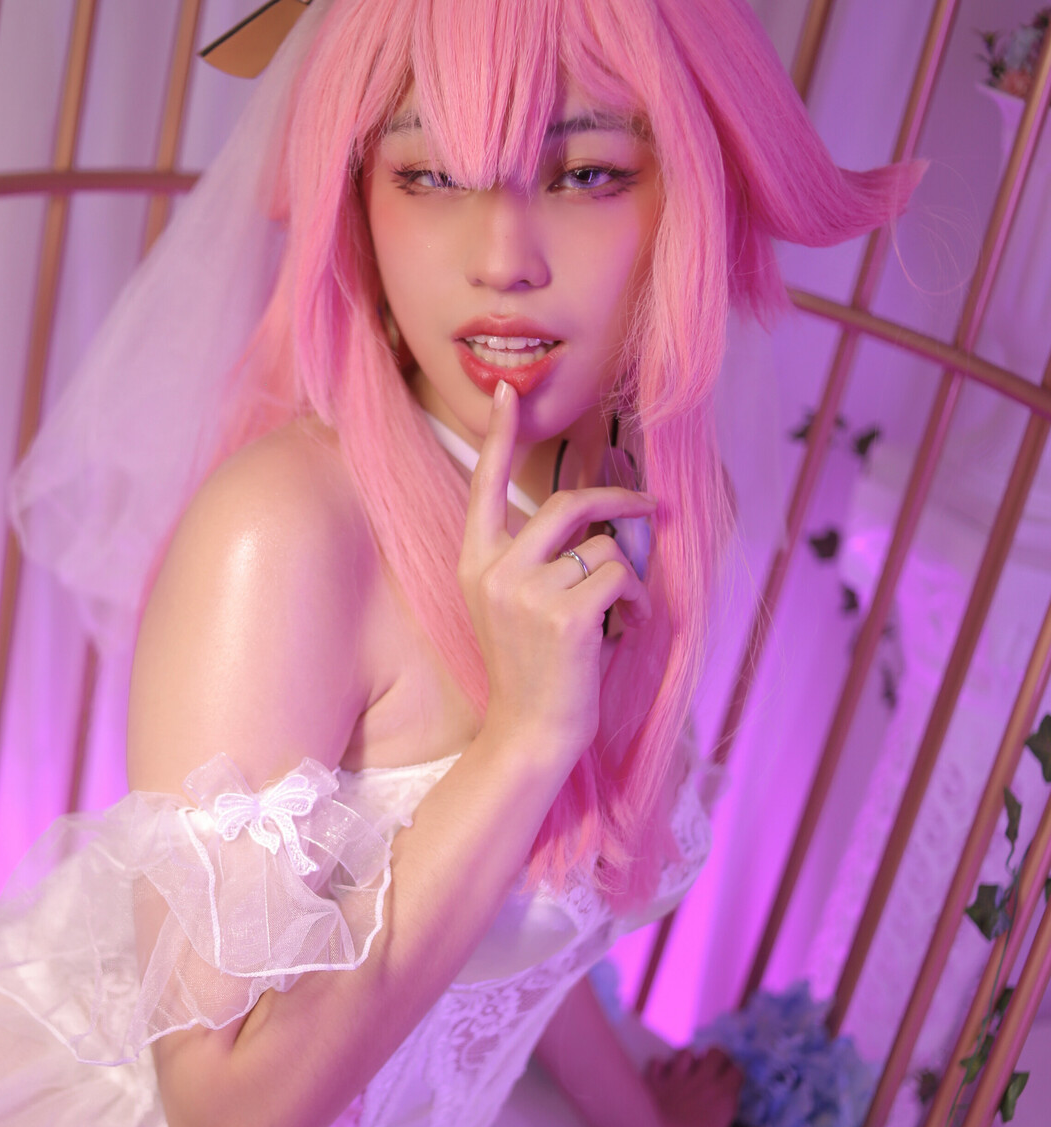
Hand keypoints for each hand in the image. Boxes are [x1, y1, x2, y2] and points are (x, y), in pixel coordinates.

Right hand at [458, 382, 657, 775]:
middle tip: (651, 508)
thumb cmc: (532, 670)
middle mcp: (494, 569)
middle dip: (619, 502)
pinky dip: (637, 600)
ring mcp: (527, 591)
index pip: (485, 486)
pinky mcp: (565, 614)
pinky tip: (626, 627)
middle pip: (568, 505)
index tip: (509, 393)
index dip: (499, 436)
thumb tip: (596, 517)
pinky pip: (623, 577)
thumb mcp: (513, 605)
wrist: (527, 732)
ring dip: (628, 578)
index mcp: (475, 562)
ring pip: (604, 548)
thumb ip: (535, 558)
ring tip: (620, 612)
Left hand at [643, 1046, 764, 1126]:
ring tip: (691, 1072)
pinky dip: (662, 1067)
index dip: (739, 1074)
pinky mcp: (653, 1079)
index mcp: (723, 1094)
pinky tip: (663, 1076)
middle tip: (717, 1074)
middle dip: (719, 1059)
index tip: (738, 1085)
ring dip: (691, 1059)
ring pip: (687, 1052)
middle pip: (715, 1052)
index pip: (738, 1070)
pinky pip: (658, 1062)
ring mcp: (675, 1076)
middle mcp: (701, 1079)